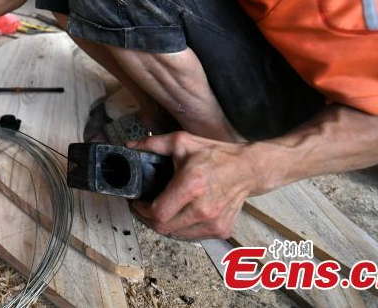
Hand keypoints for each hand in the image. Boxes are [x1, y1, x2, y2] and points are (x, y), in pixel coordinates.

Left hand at [126, 131, 263, 239]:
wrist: (248, 169)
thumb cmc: (215, 155)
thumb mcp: (182, 142)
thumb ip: (153, 144)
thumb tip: (129, 146)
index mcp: (192, 185)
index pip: (158, 212)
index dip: (141, 210)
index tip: (138, 202)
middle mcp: (203, 208)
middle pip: (163, 227)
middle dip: (148, 218)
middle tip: (145, 207)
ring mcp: (214, 222)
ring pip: (176, 235)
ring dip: (165, 225)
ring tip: (162, 210)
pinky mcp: (221, 230)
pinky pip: (192, 236)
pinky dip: (182, 228)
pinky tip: (180, 214)